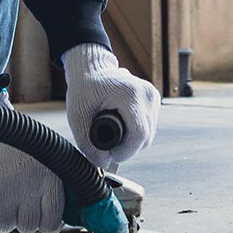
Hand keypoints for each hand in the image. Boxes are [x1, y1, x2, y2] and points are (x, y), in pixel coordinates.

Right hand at [0, 131, 63, 232]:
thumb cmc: (16, 136)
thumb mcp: (46, 153)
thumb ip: (53, 180)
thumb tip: (61, 206)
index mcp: (50, 179)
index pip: (52, 221)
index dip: (45, 223)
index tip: (39, 219)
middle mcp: (31, 189)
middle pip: (28, 227)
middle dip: (21, 220)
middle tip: (16, 206)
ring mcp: (8, 194)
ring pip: (6, 227)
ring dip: (1, 218)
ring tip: (0, 200)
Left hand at [61, 44, 160, 166]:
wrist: (92, 68)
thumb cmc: (84, 90)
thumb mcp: (78, 117)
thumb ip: (87, 144)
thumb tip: (103, 164)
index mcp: (130, 94)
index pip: (139, 134)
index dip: (126, 151)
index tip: (112, 155)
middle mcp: (146, 93)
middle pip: (146, 137)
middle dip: (128, 149)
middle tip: (109, 148)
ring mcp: (152, 95)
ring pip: (150, 133)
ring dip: (133, 142)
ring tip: (114, 136)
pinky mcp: (154, 98)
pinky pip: (150, 126)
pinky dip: (137, 133)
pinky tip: (123, 128)